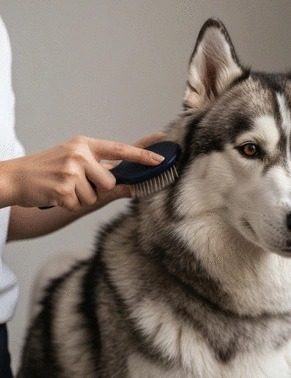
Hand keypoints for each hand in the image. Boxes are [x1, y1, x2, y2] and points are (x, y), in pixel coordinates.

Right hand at [3, 133, 166, 210]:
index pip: (120, 149)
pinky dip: (69, 204)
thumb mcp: (75, 159)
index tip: (160, 158)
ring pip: (95, 196)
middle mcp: (80, 154)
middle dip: (98, 189)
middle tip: (77, 183)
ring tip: (65, 187)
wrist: (15, 178)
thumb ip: (103, 169)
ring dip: (82, 197)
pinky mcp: (63, 189)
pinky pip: (79, 205)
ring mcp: (71, 171)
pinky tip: (57, 194)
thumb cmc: (49, 169)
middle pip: (110, 182)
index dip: (142, 154)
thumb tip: (131, 184)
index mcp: (85, 144)